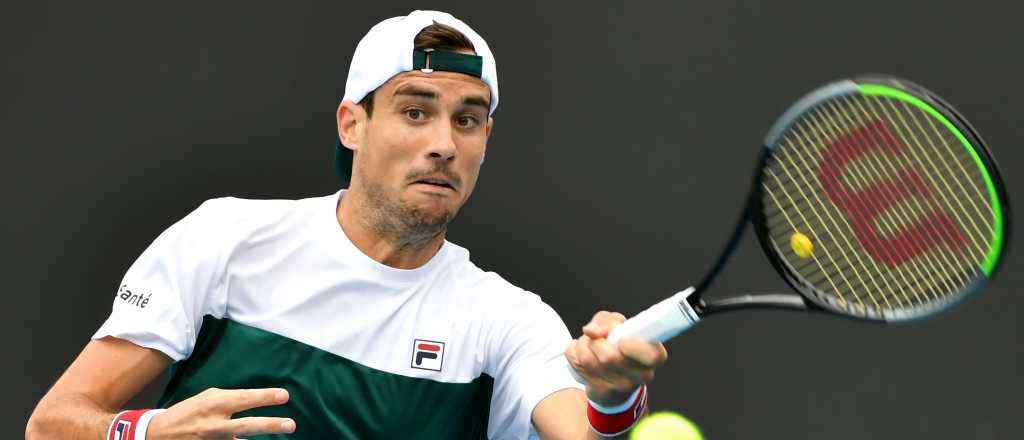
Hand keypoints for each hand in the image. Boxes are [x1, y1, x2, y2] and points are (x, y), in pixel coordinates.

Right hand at [147, 387, 294, 438]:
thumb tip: (255, 400)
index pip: (244, 399)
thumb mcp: (207, 398)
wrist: (158, 434)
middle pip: (246, 425)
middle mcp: (213, 424)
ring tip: (282, 433)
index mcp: (213, 404)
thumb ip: (230, 399)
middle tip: (291, 424)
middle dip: (270, 425)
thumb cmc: (188, 412)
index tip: (284, 395)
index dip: (265, 397)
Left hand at [565, 311, 667, 405]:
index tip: (622, 341)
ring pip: (589, 360)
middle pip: (610, 356)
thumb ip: (608, 321)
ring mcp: (622, 388)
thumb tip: (591, 331)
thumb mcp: (619, 325)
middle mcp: (643, 375)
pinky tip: (582, 356)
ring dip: (582, 345)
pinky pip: (577, 365)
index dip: (635, 347)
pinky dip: (573, 354)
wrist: (612, 381)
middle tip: (598, 339)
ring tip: (588, 345)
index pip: (654, 355)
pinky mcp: (602, 393)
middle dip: (596, 340)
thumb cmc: (619, 346)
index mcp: (654, 355)